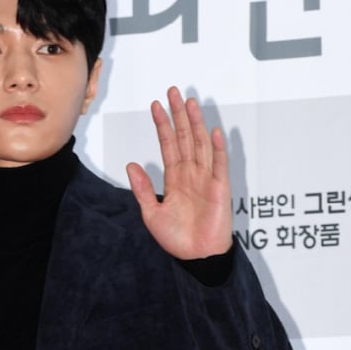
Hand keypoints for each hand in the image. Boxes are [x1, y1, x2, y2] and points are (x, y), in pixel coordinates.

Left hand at [126, 87, 232, 259]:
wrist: (196, 257)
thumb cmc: (177, 238)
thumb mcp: (151, 213)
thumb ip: (142, 189)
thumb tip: (131, 165)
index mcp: (175, 179)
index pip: (168, 145)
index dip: (163, 125)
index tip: (155, 106)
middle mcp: (191, 174)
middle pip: (185, 138)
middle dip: (179, 115)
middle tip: (173, 92)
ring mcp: (206, 179)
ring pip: (200, 145)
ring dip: (196, 124)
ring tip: (190, 103)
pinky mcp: (219, 188)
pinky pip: (219, 165)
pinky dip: (217, 149)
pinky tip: (213, 132)